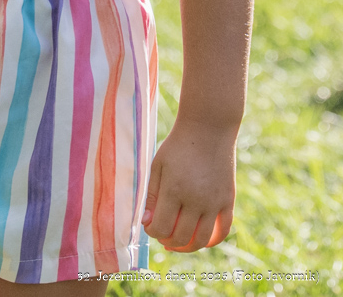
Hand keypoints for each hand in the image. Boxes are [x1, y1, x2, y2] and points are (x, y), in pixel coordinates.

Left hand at [141, 119, 236, 251]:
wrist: (208, 128)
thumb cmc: (178, 145)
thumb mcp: (158, 165)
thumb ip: (151, 195)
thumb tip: (146, 222)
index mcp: (174, 189)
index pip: (162, 228)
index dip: (153, 231)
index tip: (150, 225)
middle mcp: (196, 200)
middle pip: (181, 238)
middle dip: (168, 241)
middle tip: (163, 235)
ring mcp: (214, 202)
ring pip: (202, 240)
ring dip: (188, 246)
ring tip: (179, 242)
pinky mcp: (228, 200)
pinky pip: (222, 231)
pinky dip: (211, 241)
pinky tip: (200, 239)